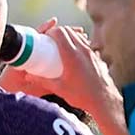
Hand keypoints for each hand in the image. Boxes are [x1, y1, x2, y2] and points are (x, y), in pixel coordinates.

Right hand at [0, 21, 120, 117]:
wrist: (105, 102)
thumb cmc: (82, 96)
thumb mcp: (59, 88)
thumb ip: (43, 80)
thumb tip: (29, 76)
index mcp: (72, 55)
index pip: (60, 32)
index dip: (51, 32)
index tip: (46, 38)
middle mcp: (83, 51)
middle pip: (69, 32)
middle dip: (59, 33)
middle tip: (52, 41)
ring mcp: (93, 54)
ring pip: (79, 37)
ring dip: (70, 38)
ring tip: (63, 47)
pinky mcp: (98, 59)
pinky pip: (87, 46)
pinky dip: (80, 46)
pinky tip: (76, 56)